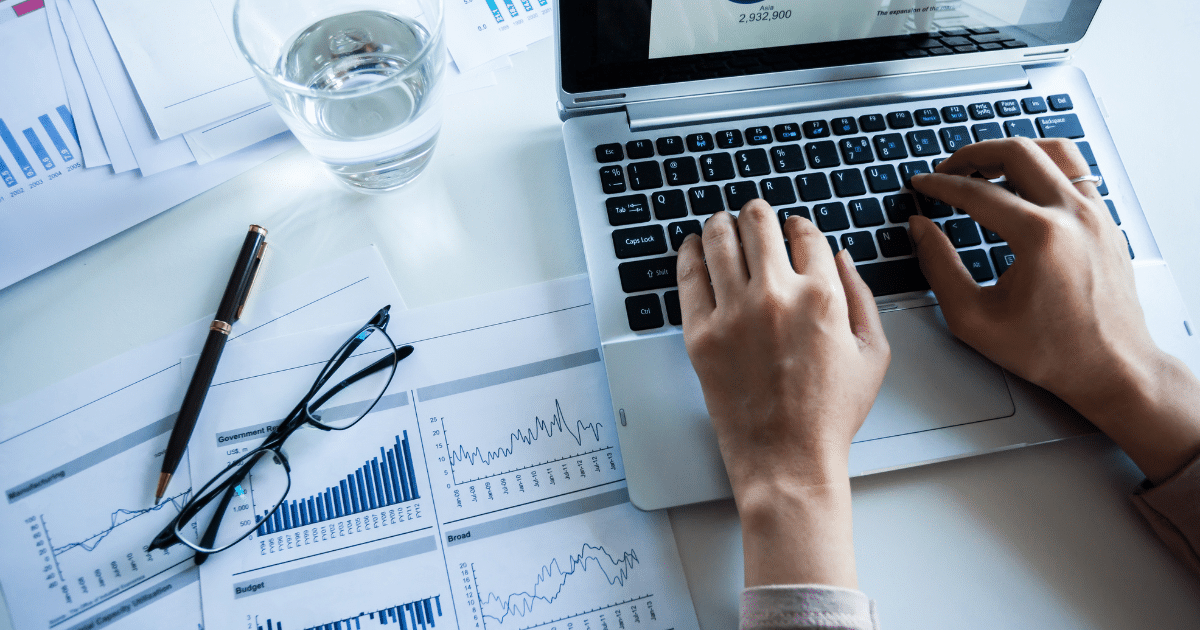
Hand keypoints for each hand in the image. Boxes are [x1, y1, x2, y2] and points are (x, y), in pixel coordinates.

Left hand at [676, 200, 889, 587]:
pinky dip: (689, 253)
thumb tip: (840, 256)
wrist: (787, 459)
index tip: (792, 228)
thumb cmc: (830, 415)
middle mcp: (775, 295)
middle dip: (757, 213)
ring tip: (720, 224)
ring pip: (719, 240)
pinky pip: (689, 276)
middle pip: (758, 224)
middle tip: (753, 215)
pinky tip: (692, 247)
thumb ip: (862, 296)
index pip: (806, 234)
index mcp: (823, 295)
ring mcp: (733, 313)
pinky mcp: (701, 334)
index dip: (798, 225)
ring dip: (721, 224)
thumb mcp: (873, 354)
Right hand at [911, 137, 1199, 482]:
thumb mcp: (974, 318)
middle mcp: (1073, 216)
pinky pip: (1076, 173)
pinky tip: (1023, 185)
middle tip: (947, 168)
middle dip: (973, 154)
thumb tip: (920, 229)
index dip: (940, 185)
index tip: (922, 184)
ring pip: (1053, 151)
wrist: (1111, 368)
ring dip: (1013, 152)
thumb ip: (939, 267)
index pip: (977, 192)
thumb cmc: (1050, 351)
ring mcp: (1096, 214)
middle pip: (1017, 153)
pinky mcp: (1107, 221)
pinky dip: (1044, 168)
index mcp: (1040, 237)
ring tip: (985, 166)